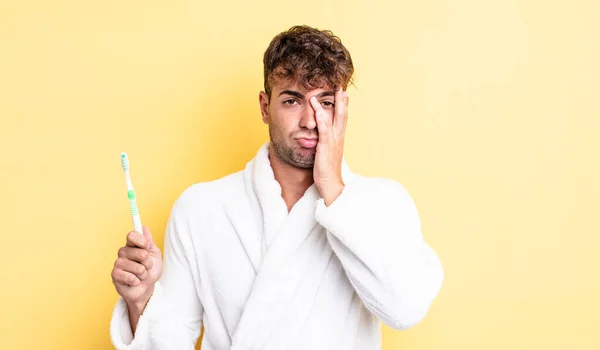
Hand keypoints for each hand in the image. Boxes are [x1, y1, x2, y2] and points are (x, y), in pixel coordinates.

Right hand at [111, 226, 162, 310]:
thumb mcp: (154, 255)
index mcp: (132, 245)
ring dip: (143, 274)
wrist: (147, 288)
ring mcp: (118, 263)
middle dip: (148, 263)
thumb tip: (144, 228)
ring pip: (138, 267)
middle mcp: (123, 252)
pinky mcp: (115, 275)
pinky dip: (137, 281)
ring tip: (140, 275)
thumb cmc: (150, 271)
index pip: (132, 235)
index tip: (147, 246)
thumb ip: (149, 242)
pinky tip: (134, 282)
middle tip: (146, 267)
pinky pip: (131, 277)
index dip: (141, 241)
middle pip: (140, 253)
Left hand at [310, 88, 348, 205]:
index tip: (344, 93)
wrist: (331, 185)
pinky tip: (317, 108)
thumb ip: (325, 144)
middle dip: (342, 101)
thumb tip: (321, 138)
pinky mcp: (326, 147)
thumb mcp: (327, 154)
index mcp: (338, 139)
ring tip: (333, 91)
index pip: (342, 119)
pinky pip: (324, 129)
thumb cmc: (326, 171)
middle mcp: (338, 138)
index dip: (343, 106)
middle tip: (342, 87)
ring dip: (334, 104)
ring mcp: (333, 142)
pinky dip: (321, 117)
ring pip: (335, 119)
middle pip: (343, 115)